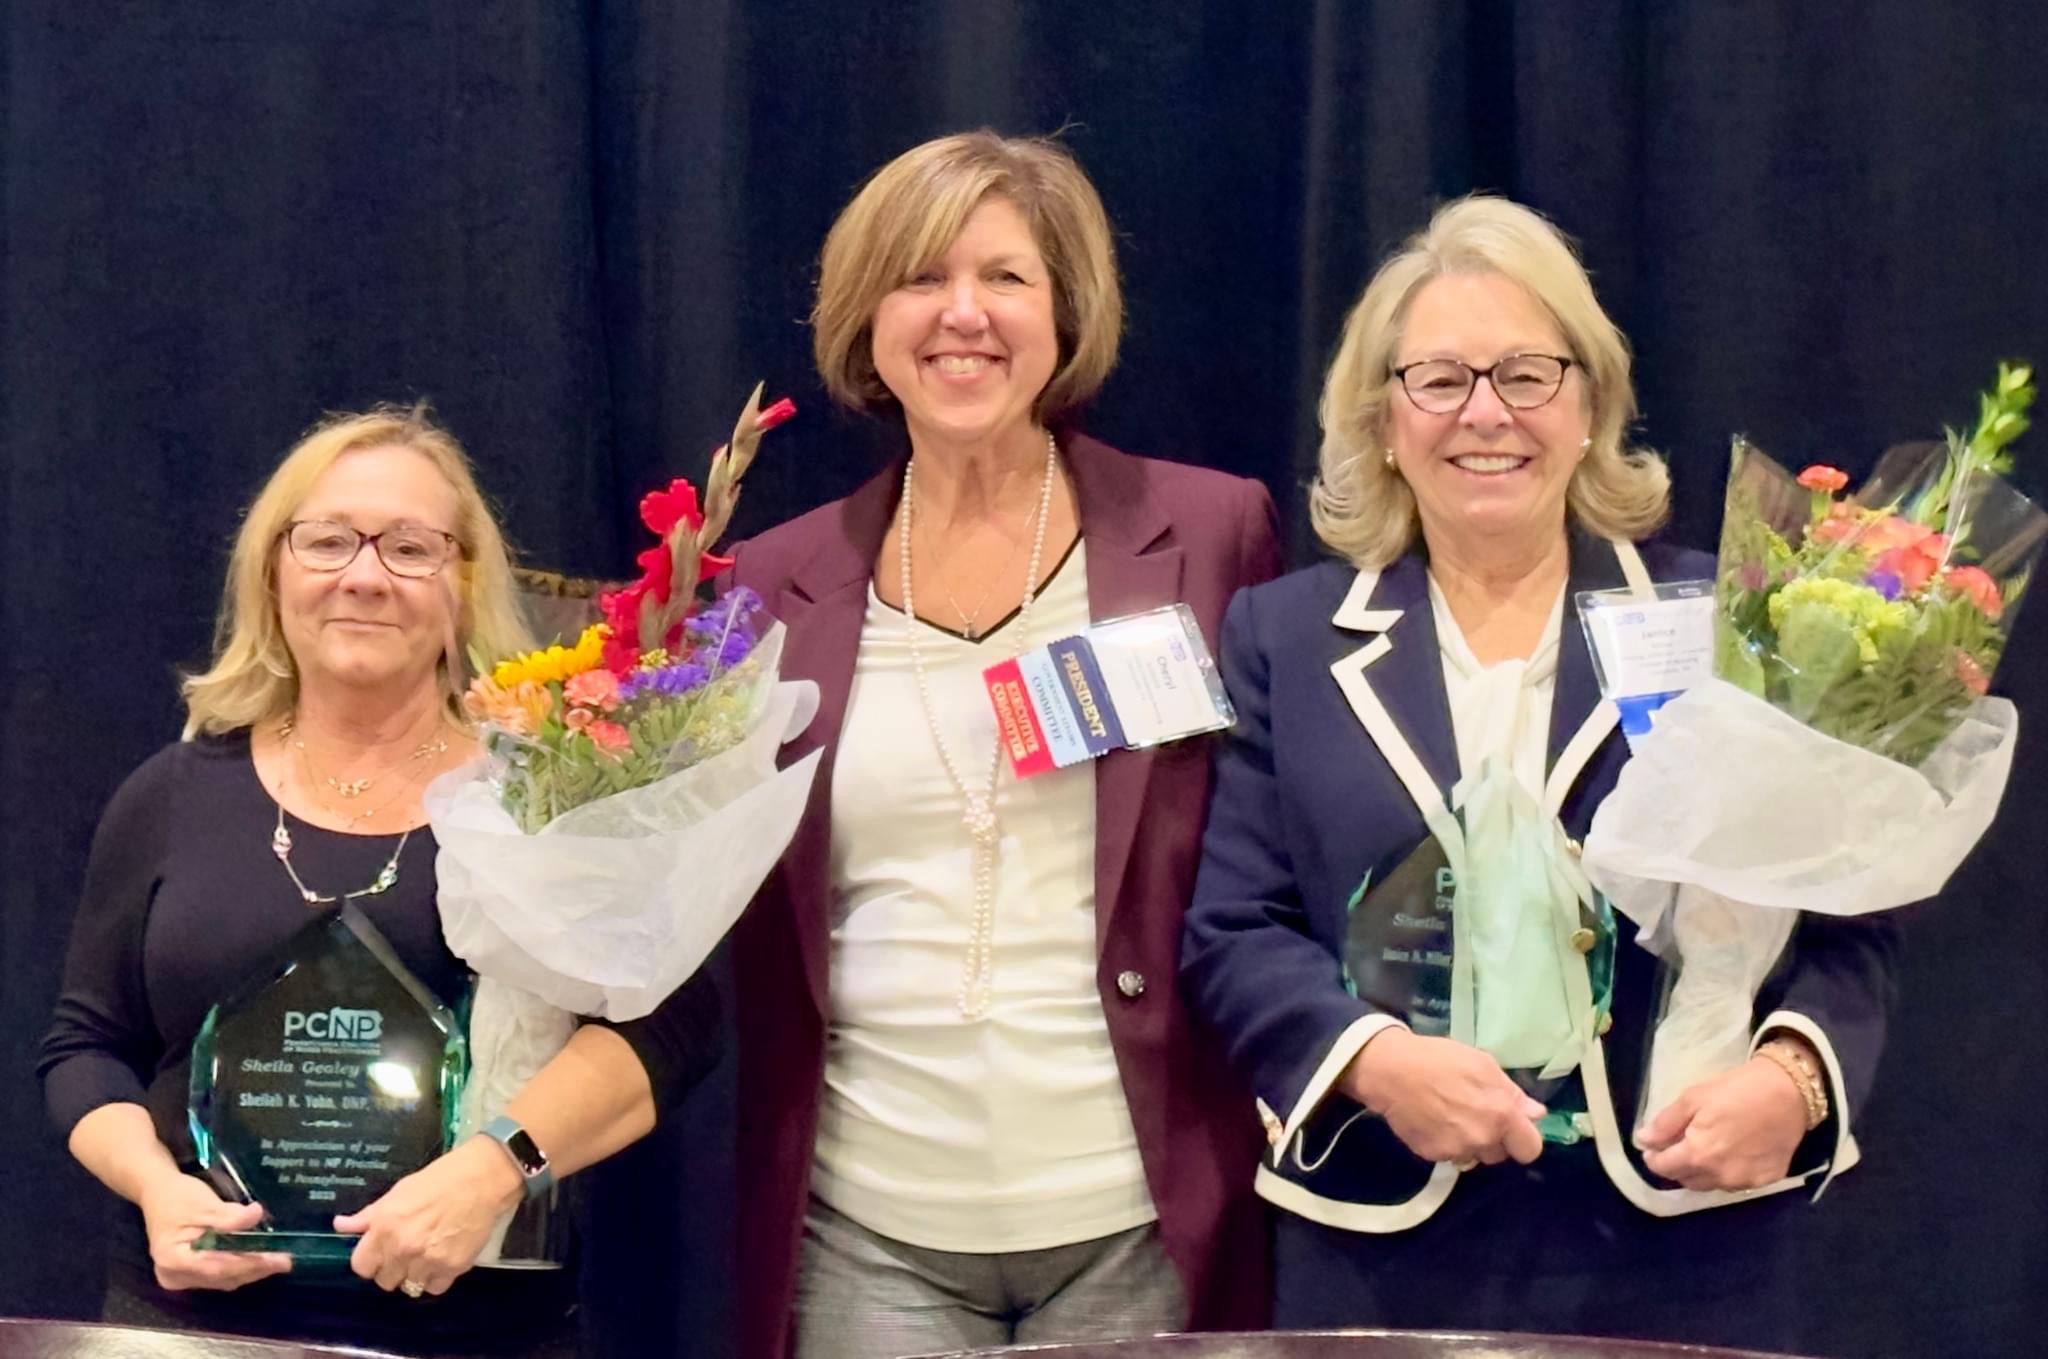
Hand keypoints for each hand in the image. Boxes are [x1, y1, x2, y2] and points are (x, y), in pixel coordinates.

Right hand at [137, 1173, 291, 1290]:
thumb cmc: (177, 1197)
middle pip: (221, 1278)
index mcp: (173, 1259)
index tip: (277, 1260)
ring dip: (250, 1271)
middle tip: (285, 1261)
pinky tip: (258, 1260)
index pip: (218, 1267)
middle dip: (255, 1269)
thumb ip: (229, 1216)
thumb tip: (257, 1215)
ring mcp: (179, 1277)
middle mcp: (174, 1276)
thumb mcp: (204, 1203)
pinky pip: (218, 1276)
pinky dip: (238, 1268)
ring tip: (277, 1261)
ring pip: (222, 1280)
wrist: (157, 1193)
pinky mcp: (188, 1273)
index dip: (250, 1264)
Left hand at [335, 1137, 522, 1295]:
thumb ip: (368, 1216)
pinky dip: (437, 1278)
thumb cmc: (438, 1180)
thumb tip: (340, 1226)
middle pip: (385, 1281)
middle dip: (393, 1269)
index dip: (370, 1261)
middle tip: (407, 1253)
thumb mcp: (398, 1192)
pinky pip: (435, 1288)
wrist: (481, 1180)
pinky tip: (443, 1259)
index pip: (361, 1267)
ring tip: (427, 1256)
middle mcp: (403, 1248)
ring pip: (410, 1288)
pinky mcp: (453, 1267)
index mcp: (385, 1228)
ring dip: (416, 1275)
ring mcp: (428, 1260)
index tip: (381, 1254)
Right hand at [1340, 1028, 1547, 1166]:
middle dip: (1494, 1139)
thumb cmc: (1439, 1059)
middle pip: (1500, 1155)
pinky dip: (1445, 1142)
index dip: (1524, 1139)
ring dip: (1470, 1142)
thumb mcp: (1482, 1063)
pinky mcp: (1432, 1156)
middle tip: (1476, 1114)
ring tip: (1452, 1117)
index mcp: (1501, 1115)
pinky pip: (1449, 1155)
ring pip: (1474, 1156)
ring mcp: (1456, 1150)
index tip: (1513, 1128)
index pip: (1530, 1149)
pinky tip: (1433, 1120)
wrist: (1390, 1071)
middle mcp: (1482, 1139)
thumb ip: (1512, 1092)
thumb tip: (1536, 1114)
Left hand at [1636, 1053, 1809, 1190]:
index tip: (1653, 1147)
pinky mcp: (1766, 1180)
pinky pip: (1736, 1183)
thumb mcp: (1693, 1098)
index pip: (1664, 1168)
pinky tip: (1732, 1154)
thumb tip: (1642, 1141)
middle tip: (1679, 1145)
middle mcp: (1720, 1176)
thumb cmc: (1737, 1090)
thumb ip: (1665, 1123)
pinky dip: (1727, 1173)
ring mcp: (1745, 1182)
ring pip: (1711, 1184)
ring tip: (1706, 1150)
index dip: (1654, 1158)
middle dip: (1677, 1165)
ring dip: (1702, 1172)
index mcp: (1698, 1155)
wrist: (1790, 1092)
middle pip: (1686, 1180)